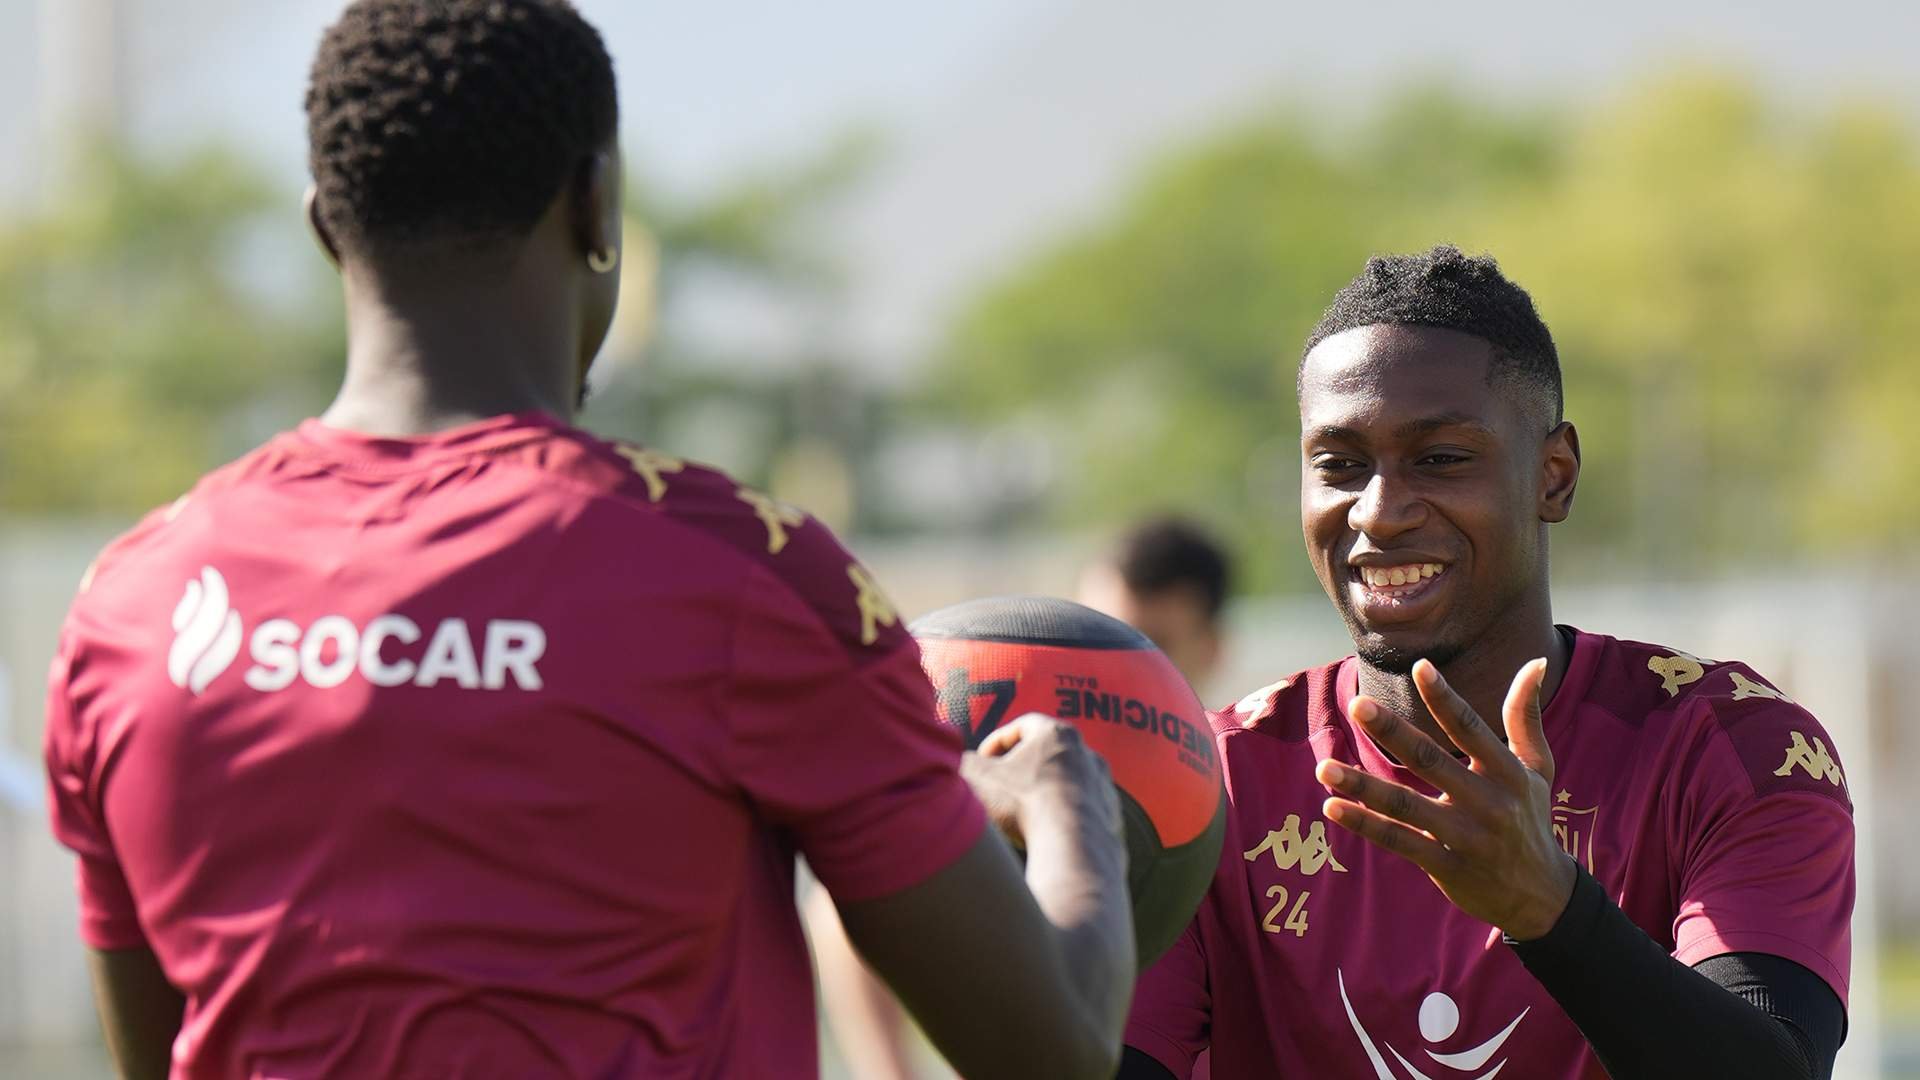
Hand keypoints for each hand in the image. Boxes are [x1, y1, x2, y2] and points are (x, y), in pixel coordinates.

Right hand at [961, 714, 1122, 852]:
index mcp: (1056, 733)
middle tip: (1001, 785)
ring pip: (1066, 782)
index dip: (996, 742)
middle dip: (1021, 767)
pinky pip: (1081, 810)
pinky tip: (1045, 833)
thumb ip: (965, 762)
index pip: (1022, 726)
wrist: (1072, 847)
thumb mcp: (978, 778)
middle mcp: (1087, 753)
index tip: (981, 761)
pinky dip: (1063, 816)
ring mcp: (1103, 784)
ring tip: (1022, 813)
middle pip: (1047, 754)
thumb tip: (961, 763)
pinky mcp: (1112, 815)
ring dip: (1044, 792)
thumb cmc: (1023, 804)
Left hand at [1314, 658, 1576, 939]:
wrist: (1541, 896)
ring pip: (1406, 806)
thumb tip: (1535, 660)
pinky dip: (1366, 825)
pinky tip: (1333, 807)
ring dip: (1362, 786)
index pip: (1471, 729)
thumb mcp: (1537, 768)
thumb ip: (1525, 716)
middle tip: (1356, 705)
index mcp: (1507, 773)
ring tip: (1323, 768)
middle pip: (1431, 761)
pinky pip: (1400, 842)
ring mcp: (1466, 837)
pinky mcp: (1447, 866)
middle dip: (1392, 732)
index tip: (1419, 667)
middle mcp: (1487, 802)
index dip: (1445, 699)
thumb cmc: (1530, 818)